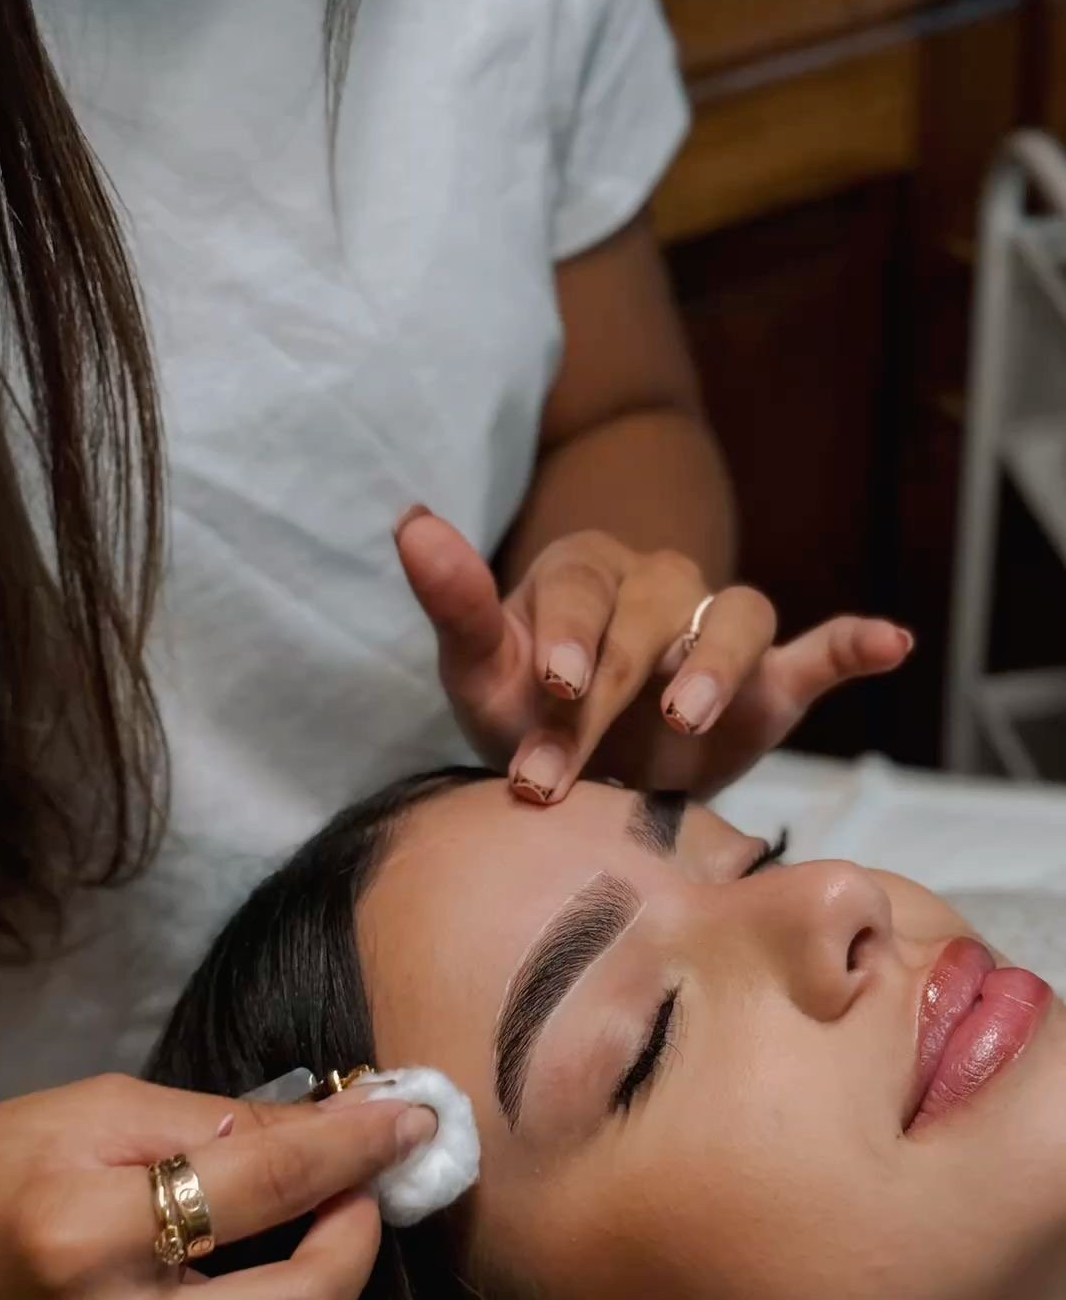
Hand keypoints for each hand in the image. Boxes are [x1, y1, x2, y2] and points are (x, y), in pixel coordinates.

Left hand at [395, 510, 911, 801]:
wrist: (583, 780)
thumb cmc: (523, 715)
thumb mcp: (477, 670)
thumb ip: (454, 600)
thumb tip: (410, 518)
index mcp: (586, 573)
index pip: (581, 588)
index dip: (566, 635)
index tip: (550, 688)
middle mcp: (659, 588)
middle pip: (651, 615)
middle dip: (609, 689)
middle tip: (565, 767)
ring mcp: (715, 635)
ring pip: (737, 618)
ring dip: (716, 662)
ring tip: (686, 717)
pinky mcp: (768, 684)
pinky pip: (816, 651)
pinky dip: (854, 643)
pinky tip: (890, 642)